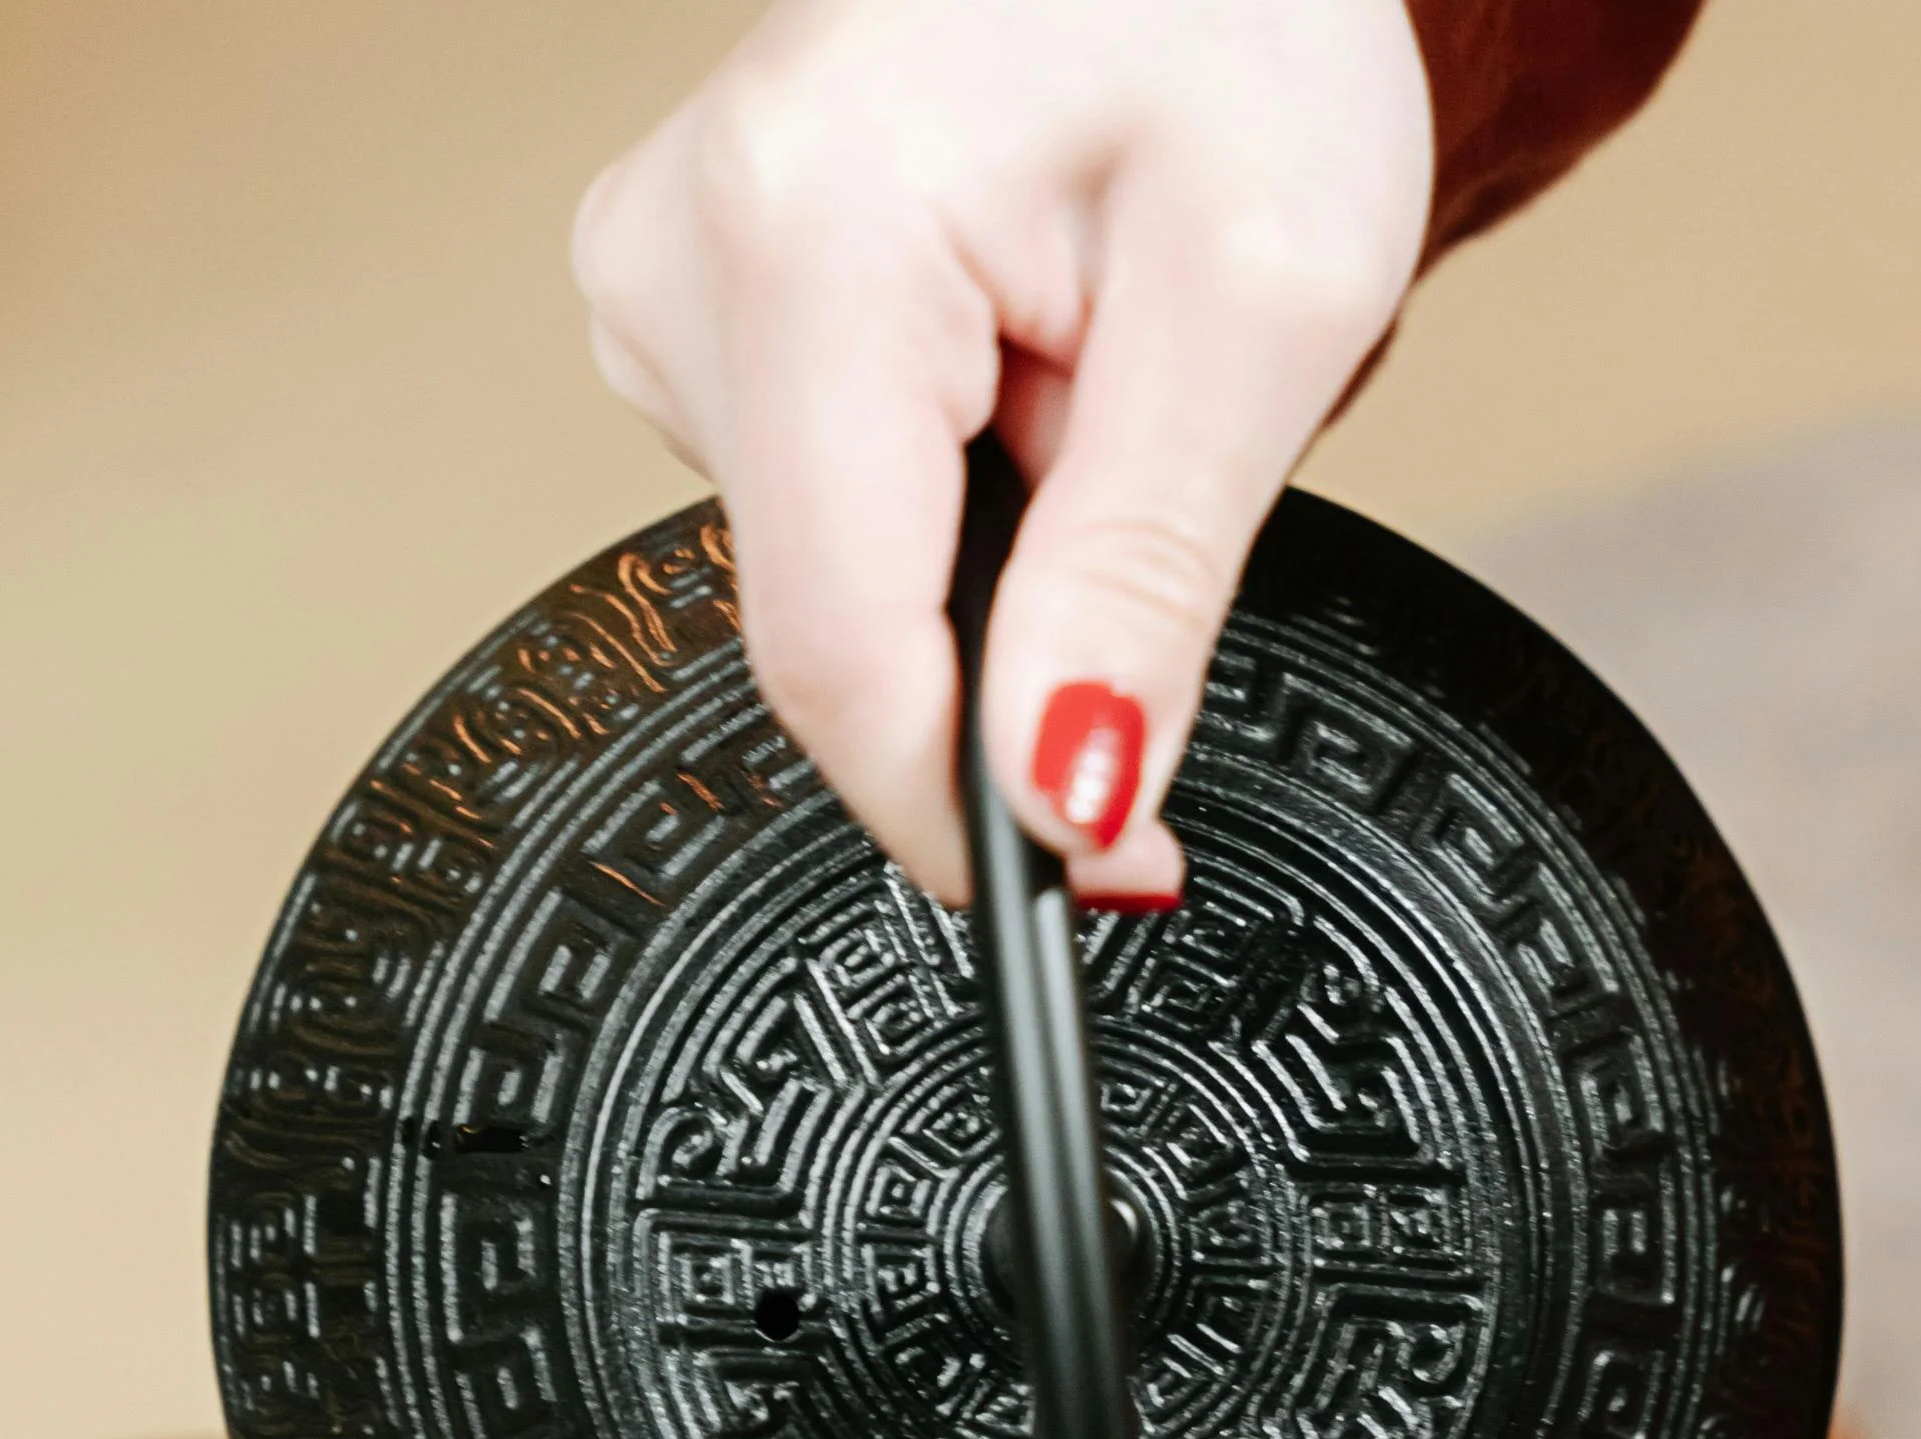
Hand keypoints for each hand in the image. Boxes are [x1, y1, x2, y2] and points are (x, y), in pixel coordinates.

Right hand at [576, 0, 1436, 905]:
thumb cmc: (1236, 24)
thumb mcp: (1260, 312)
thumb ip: (1145, 584)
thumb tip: (1067, 800)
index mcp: (807, 234)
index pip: (842, 653)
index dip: (975, 813)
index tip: (1109, 871)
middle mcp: (682, 249)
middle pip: (832, 624)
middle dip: (1010, 648)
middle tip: (1159, 492)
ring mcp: (661, 270)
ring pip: (831, 570)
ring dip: (988, 551)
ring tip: (1095, 370)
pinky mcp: (689, 293)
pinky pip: (821, 492)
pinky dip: (945, 482)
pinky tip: (1021, 355)